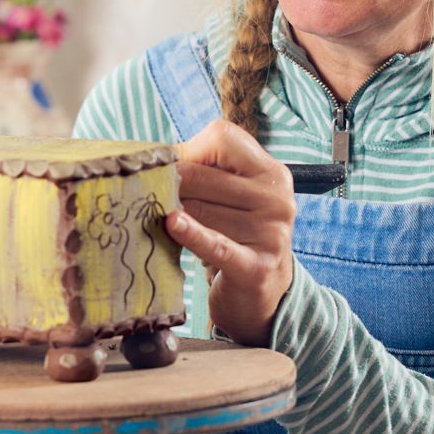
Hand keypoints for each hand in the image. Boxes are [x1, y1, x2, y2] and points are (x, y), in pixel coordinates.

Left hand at [166, 119, 295, 347]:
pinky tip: (172, 225)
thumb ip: (207, 172)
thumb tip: (156, 159)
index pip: (223, 138)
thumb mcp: (234, 197)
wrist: (261, 294)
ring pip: (200, 210)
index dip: (189, 150)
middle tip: (155, 198)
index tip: (175, 169)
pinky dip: (191, 234)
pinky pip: (215, 244)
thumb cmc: (236, 236)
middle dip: (173, 186)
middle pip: (204, 176)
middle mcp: (277, 199)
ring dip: (175, 215)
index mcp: (273, 172)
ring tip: (168, 223)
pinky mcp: (256, 267)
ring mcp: (270, 233)